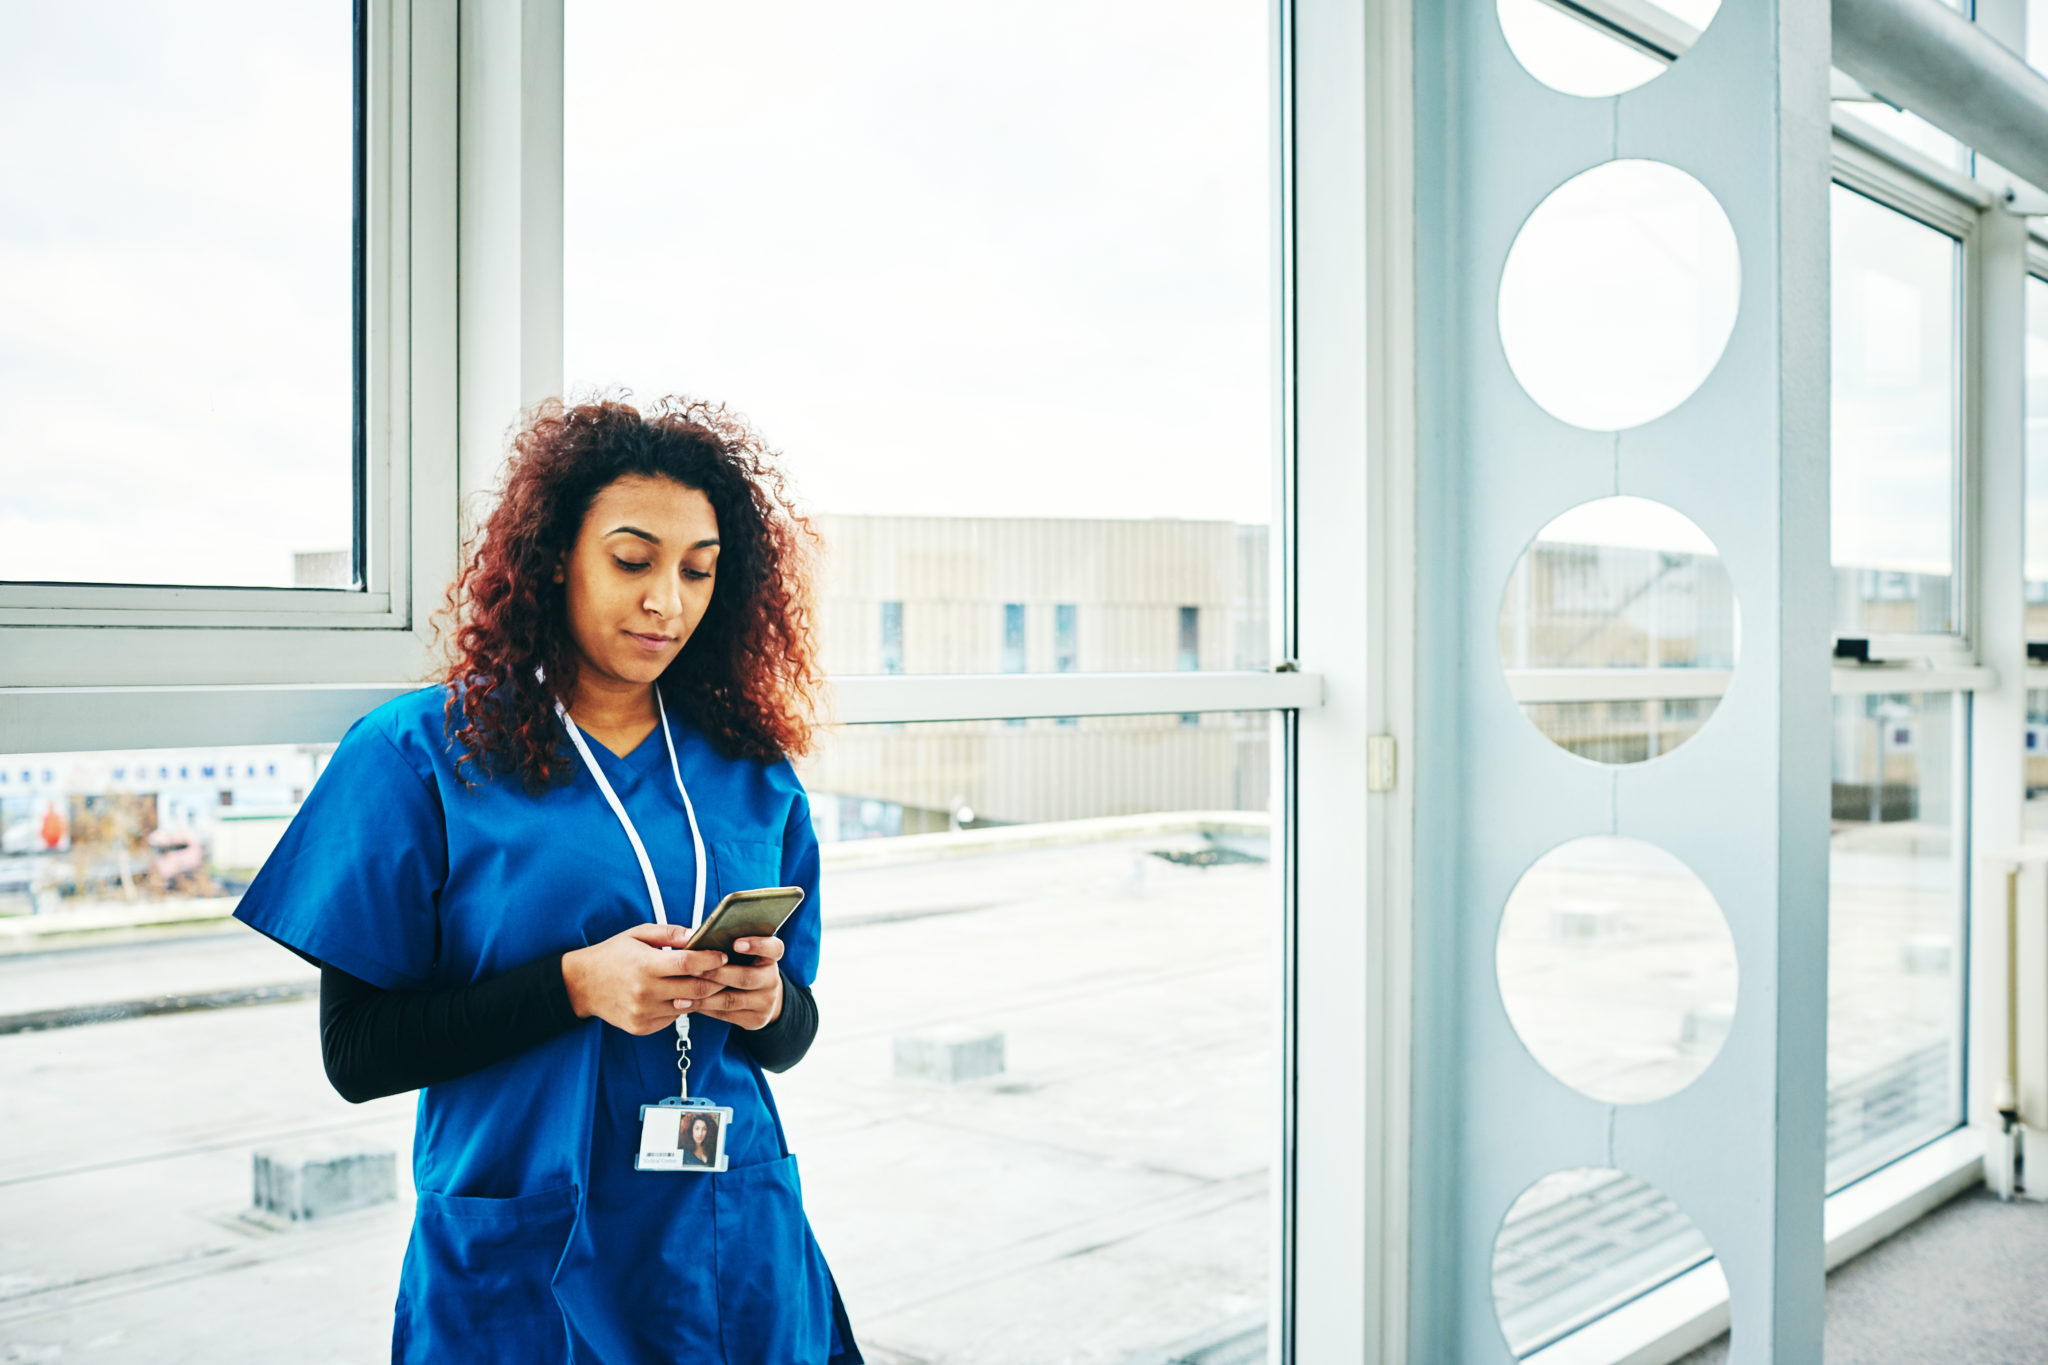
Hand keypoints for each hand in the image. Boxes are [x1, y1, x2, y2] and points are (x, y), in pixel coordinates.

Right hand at [561, 923, 729, 1035]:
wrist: (581, 985)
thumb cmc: (612, 955)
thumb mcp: (638, 934)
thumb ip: (669, 933)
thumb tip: (697, 934)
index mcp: (645, 965)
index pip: (689, 963)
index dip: (711, 959)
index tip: (723, 955)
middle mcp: (645, 992)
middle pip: (695, 989)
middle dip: (717, 980)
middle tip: (727, 973)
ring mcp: (644, 1013)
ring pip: (688, 1006)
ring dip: (701, 996)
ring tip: (710, 983)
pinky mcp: (642, 1027)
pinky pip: (672, 1018)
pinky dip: (681, 1006)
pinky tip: (681, 995)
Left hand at [689, 935, 785, 1031]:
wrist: (763, 999)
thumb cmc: (744, 968)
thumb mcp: (745, 954)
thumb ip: (728, 946)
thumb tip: (697, 940)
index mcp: (770, 958)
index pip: (774, 949)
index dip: (757, 945)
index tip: (736, 943)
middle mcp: (771, 980)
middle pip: (746, 978)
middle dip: (716, 974)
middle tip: (694, 969)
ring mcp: (765, 1002)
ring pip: (732, 1000)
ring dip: (704, 996)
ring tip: (682, 992)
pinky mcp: (755, 1020)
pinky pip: (725, 1014)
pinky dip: (704, 1008)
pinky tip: (687, 1004)